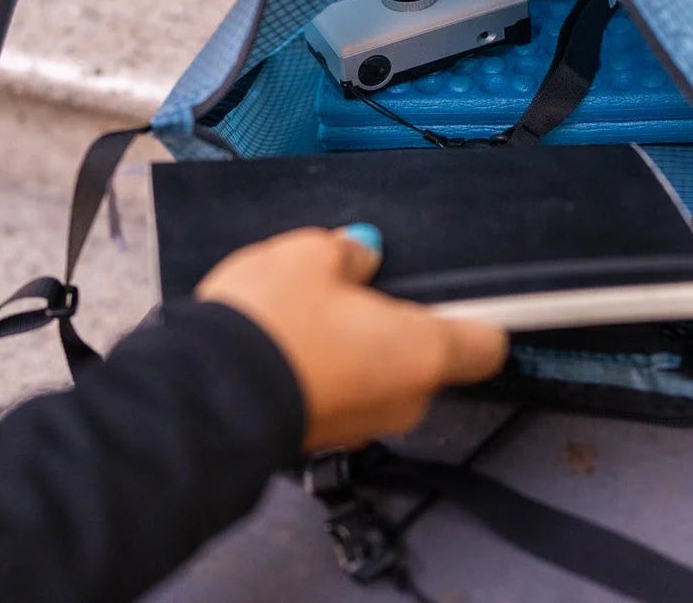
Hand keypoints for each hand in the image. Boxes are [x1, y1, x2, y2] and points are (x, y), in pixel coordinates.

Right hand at [195, 225, 508, 450]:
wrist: (204, 395)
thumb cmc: (273, 323)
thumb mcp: (312, 256)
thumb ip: (351, 254)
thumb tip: (360, 255)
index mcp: (421, 351)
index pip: (487, 343)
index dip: (486, 316)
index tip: (478, 298)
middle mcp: (404, 399)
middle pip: (427, 355)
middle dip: (400, 320)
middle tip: (364, 286)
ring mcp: (362, 426)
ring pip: (381, 374)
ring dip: (361, 345)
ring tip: (314, 310)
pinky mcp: (321, 437)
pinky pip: (344, 392)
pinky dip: (329, 368)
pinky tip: (293, 340)